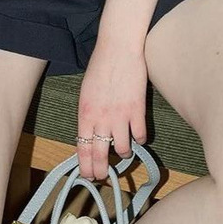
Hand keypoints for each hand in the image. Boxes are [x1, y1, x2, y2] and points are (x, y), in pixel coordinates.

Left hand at [76, 36, 147, 180]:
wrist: (118, 48)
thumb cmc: (100, 66)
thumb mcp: (86, 92)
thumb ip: (88, 114)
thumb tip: (91, 132)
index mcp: (85, 114)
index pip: (82, 148)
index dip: (85, 165)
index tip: (88, 174)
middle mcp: (101, 118)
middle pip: (100, 154)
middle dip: (101, 169)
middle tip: (103, 175)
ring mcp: (120, 115)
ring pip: (122, 148)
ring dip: (124, 152)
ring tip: (124, 150)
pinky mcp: (137, 110)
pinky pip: (140, 135)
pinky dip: (140, 139)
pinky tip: (139, 135)